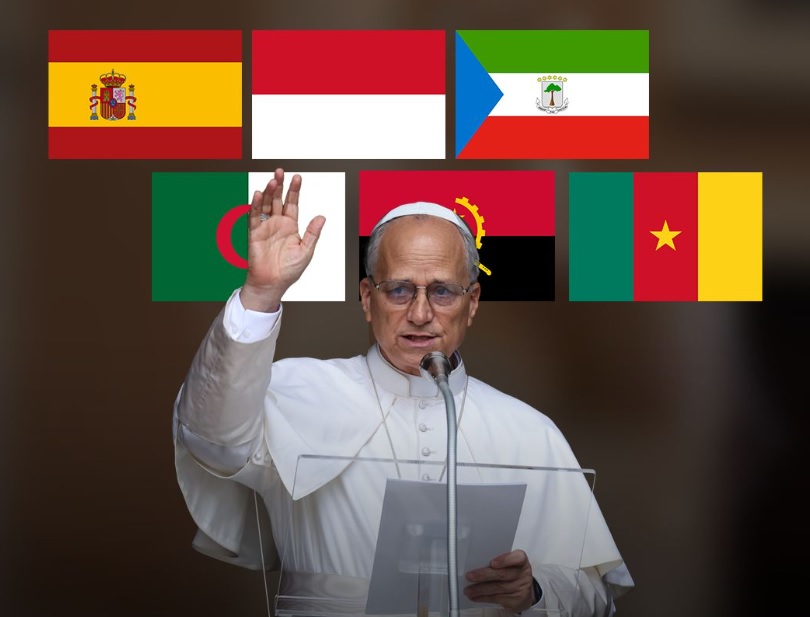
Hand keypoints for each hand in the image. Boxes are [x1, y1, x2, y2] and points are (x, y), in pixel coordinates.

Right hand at [240, 168, 325, 311]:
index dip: (294, 190)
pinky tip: (259, 195)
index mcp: (290, 226)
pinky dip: (256, 205)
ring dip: (269, 192)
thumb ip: (313, 233)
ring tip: (273, 180)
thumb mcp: (306, 250)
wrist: (273, 283)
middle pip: (278, 200)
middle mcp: (277, 223)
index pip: (292, 203)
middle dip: (280, 185)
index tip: (297, 177)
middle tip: (281, 171)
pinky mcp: (254, 233)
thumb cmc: (289, 269)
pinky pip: (254, 217)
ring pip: (266, 205)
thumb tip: (322, 217)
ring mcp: (265, 227)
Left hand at [464, 550, 535, 612]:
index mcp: (521, 561)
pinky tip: (475, 597)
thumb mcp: (509, 563)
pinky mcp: (515, 601)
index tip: (492, 563)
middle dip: (484, 575)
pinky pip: (497, 599)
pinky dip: (484, 598)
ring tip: (468, 590)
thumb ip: (497, 561)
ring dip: (480, 589)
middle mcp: (522, 574)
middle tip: (470, 576)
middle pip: (503, 574)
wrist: (524, 592)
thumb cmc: (511, 572)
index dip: (505, 560)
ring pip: (498, 588)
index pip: (518, 558)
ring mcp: (520, 588)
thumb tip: (475, 564)